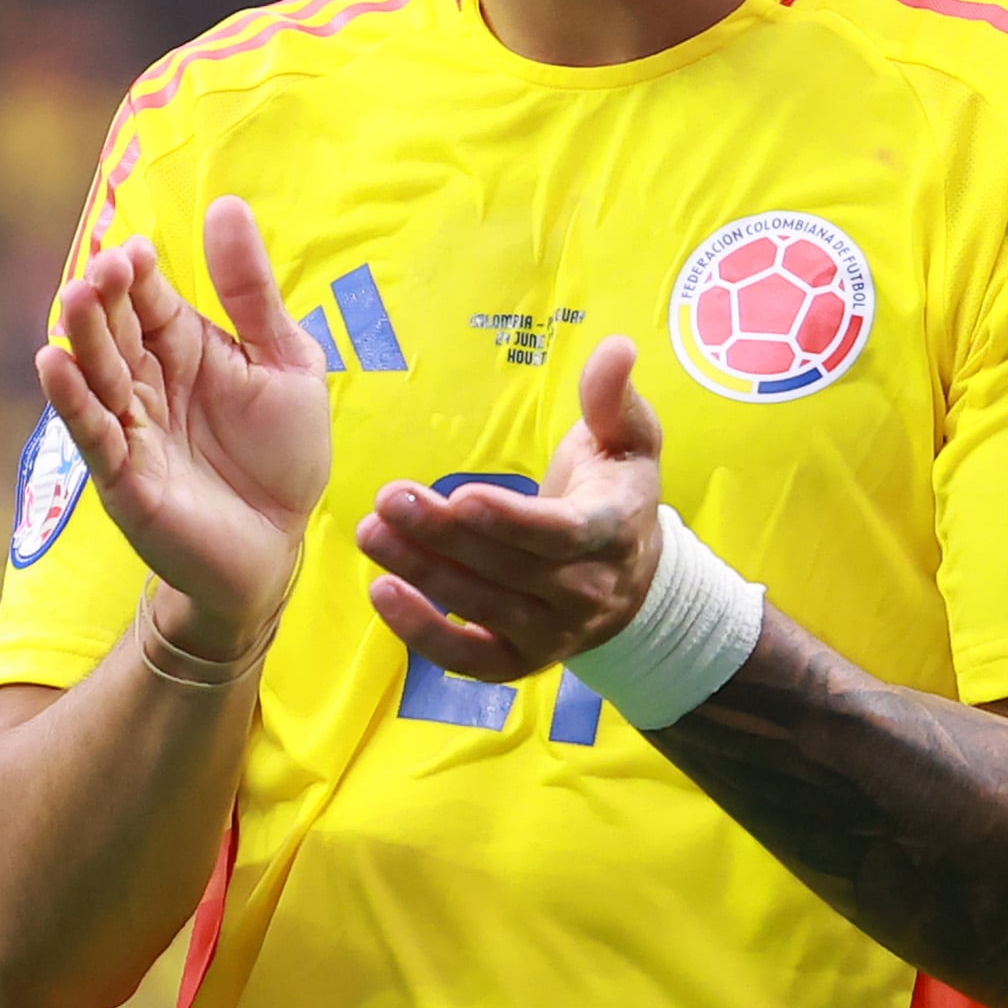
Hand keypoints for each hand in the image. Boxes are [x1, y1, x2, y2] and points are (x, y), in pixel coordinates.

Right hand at [37, 197, 332, 656]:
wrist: (280, 545)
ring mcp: (132, 428)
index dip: (139, 275)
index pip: (150, 299)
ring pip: (99, 375)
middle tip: (102, 270)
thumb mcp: (285, 360)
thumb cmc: (282, 454)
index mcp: (185, 347)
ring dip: (83, 339)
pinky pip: (93, 433)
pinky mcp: (124, 478)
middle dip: (106, 300)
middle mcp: (148, 382)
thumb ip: (252, 290)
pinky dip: (73, 400)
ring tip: (73, 301)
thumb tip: (225, 205)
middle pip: (117, 331)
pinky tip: (51, 363)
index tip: (135, 251)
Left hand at [356, 332, 664, 681]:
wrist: (636, 578)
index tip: (461, 495)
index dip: (511, 521)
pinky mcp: (518, 661)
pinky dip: (423, 635)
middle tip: (388, 499)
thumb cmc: (617, 493)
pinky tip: (382, 593)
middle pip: (508, 570)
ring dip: (422, 574)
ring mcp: (551, 634)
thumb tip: (617, 347)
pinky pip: (469, 660)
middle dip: (444, 535)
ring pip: (482, 609)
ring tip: (371, 532)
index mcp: (613, 533)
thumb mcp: (629, 441)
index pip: (562, 535)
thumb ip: (613, 398)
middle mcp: (585, 593)